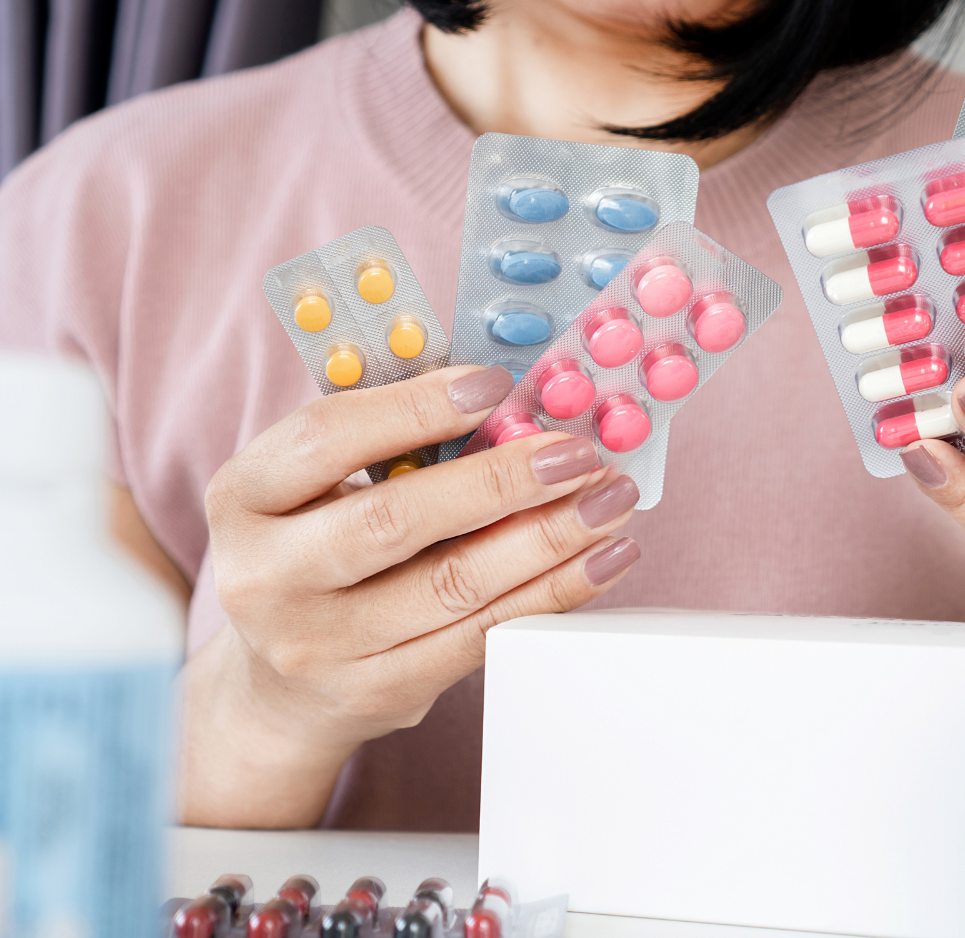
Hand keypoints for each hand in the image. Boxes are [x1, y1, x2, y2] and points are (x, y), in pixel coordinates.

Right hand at [181, 364, 641, 825]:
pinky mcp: (378, 691)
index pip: (327, 439)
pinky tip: (599, 561)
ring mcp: (319, 645)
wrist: (278, 686)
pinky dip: (551, 594)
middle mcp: (266, 577)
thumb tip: (507, 394)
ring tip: (609, 502)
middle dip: (502, 480)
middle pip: (396, 520)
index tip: (495, 385)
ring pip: (454, 586)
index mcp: (243, 498)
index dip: (415, 408)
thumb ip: (390, 440)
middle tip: (577, 454)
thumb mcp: (318, 487)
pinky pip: (481, 637)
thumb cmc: (316, 552)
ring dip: (548, 538)